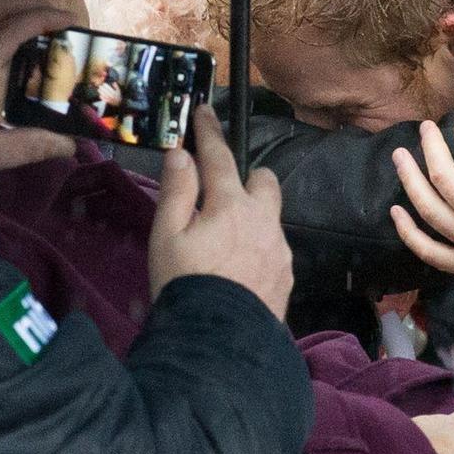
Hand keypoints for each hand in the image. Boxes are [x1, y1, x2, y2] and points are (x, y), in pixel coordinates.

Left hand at [97, 81, 121, 106]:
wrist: (118, 103)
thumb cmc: (118, 96)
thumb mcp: (118, 91)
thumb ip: (116, 86)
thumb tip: (114, 82)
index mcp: (114, 93)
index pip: (109, 88)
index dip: (106, 86)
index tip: (103, 84)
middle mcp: (112, 96)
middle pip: (106, 91)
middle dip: (102, 88)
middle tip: (100, 86)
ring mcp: (110, 99)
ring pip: (104, 95)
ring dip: (101, 92)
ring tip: (98, 89)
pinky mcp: (108, 102)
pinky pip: (104, 99)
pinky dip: (101, 97)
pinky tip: (100, 95)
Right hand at [149, 105, 292, 318]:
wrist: (220, 343)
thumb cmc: (184, 285)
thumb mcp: (167, 237)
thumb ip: (177, 192)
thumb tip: (182, 154)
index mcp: (230, 205)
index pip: (219, 157)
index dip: (209, 132)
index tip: (205, 110)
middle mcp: (263, 220)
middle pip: (264, 180)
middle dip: (247, 179)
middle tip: (221, 196)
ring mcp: (280, 249)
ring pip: (270, 217)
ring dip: (252, 218)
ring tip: (224, 244)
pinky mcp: (287, 275)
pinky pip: (274, 248)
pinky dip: (258, 248)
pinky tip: (239, 270)